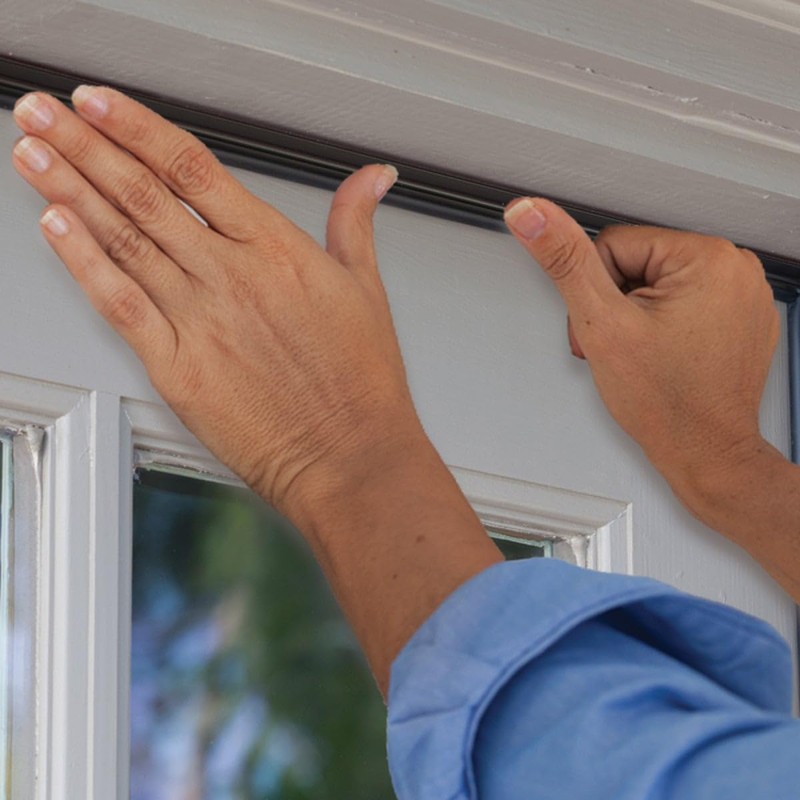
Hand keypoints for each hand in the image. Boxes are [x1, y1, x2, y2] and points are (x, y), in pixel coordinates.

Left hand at [11, 87, 422, 516]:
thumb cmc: (361, 383)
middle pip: (144, 195)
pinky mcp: (179, 368)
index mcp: (276, 251)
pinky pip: (120, 305)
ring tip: (33, 155)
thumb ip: (356, 224)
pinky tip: (55, 229)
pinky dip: (84, 263)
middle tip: (44, 113)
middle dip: (85, 146)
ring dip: (70, 192)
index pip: (193, 170)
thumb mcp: (367, 290)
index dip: (139, 129)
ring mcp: (201, 321)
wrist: (350, 455)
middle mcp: (232, 277)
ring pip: (123, 241)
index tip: (101, 103)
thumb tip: (372, 179)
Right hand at [504, 198, 779, 506]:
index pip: (614, 246)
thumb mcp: (601, 325)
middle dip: (616, 305)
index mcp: (707, 257)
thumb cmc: (667, 403)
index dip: (598, 293)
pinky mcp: (740, 317)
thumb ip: (564, 261)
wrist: (706, 453)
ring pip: (656, 284)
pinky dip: (665, 327)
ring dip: (636, 317)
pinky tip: (666, 356)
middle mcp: (735, 268)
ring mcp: (743, 294)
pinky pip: (683, 303)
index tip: (616, 328)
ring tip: (648, 354)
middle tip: (627, 346)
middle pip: (636, 264)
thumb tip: (533, 214)